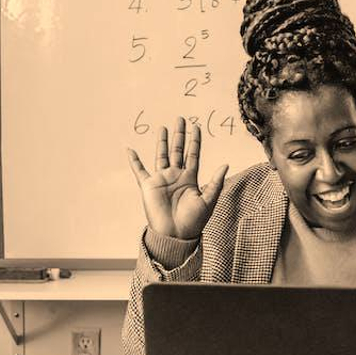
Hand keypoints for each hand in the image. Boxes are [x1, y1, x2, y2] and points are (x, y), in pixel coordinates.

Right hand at [126, 117, 228, 239]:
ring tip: (163, 127)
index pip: (193, 154)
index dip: (195, 140)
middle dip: (179, 135)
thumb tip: (225, 164)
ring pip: (161, 155)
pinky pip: (139, 170)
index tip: (196, 126)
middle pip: (177, 150)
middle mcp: (176, 176)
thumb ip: (216, 182)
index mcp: (190, 178)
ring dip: (162, 141)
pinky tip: (130, 149)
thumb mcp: (209, 200)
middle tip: (181, 119)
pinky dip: (133, 160)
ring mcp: (162, 179)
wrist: (175, 235)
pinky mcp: (148, 186)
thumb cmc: (193, 221)